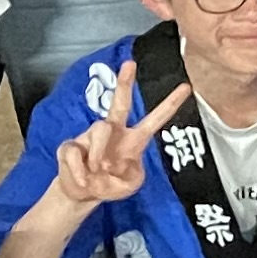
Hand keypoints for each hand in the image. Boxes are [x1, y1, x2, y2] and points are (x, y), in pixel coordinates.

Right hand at [52, 75, 191, 208]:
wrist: (83, 193)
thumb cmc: (111, 183)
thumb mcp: (130, 184)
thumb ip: (132, 175)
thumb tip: (114, 162)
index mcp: (134, 140)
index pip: (154, 119)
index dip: (170, 104)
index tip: (186, 87)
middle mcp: (114, 132)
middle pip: (120, 103)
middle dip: (125, 82)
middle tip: (130, 63)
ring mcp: (91, 135)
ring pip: (100, 129)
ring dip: (100, 154)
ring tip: (100, 169)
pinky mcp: (71, 145)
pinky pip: (75, 152)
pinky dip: (79, 170)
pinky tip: (83, 178)